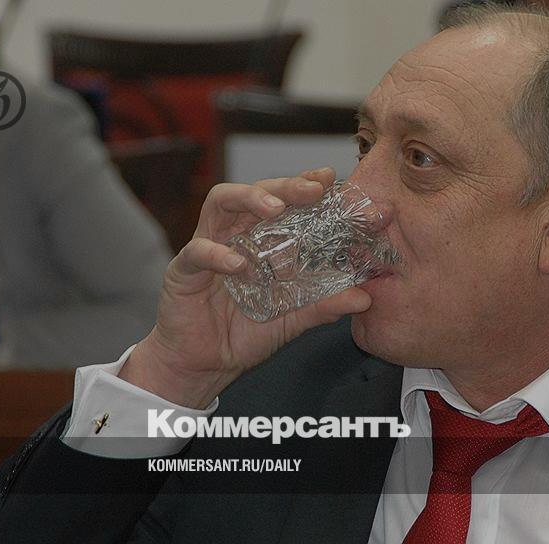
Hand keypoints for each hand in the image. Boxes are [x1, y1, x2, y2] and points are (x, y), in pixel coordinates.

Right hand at [119, 167, 372, 408]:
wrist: (206, 365)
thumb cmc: (246, 334)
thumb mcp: (294, 319)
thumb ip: (324, 306)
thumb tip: (365, 298)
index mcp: (264, 239)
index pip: (286, 201)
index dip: (307, 185)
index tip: (333, 179)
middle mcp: (237, 234)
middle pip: (258, 192)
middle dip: (286, 185)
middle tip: (312, 189)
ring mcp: (209, 246)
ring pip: (221, 202)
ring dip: (249, 199)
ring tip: (274, 209)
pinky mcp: (184, 270)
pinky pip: (197, 251)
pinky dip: (217, 254)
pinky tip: (238, 264)